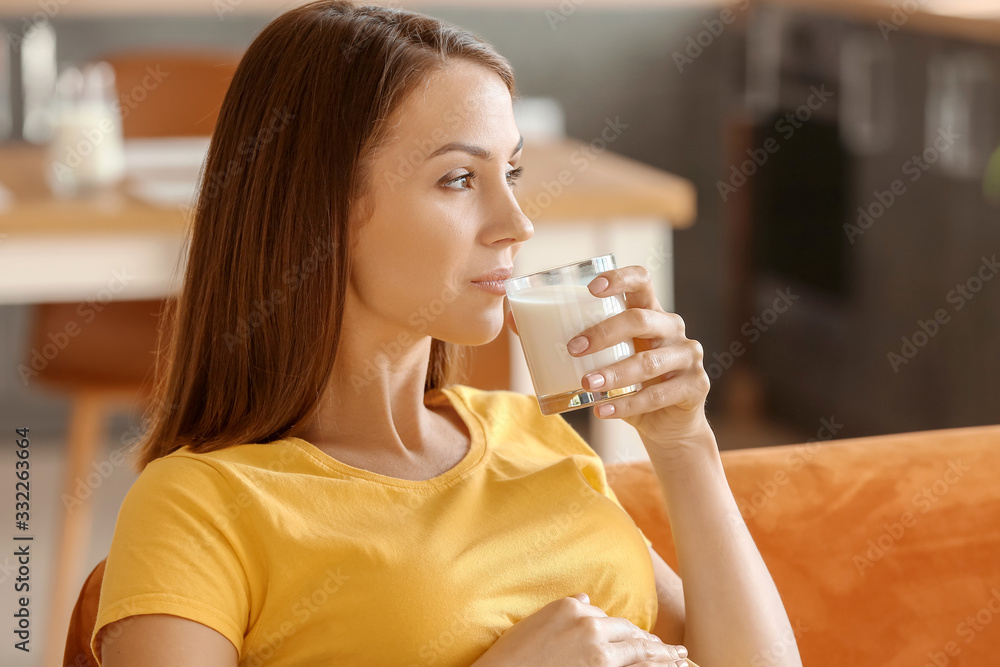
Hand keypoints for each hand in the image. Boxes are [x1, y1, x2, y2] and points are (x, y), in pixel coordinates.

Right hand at [474, 593, 688, 666]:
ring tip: (680, 658)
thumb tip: (585, 600)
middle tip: (671, 649)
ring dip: (662, 653)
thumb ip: (564, 610)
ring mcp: (596, 646)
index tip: (639, 636)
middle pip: (625, 629)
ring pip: (636, 646)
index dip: (622, 630)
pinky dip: (656, 664)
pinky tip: (670, 665)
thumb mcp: (536, 623)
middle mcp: (586, 621)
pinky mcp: (600, 666)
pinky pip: (635, 664)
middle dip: (648, 639)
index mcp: (569, 607)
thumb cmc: (513, 656)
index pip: (603, 616)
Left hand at [506, 265, 711, 449]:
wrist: (667, 423)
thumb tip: (513, 320)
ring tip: (585, 384)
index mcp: (650, 311)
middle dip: (604, 332)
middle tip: (573, 347)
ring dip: (614, 372)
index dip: (619, 278)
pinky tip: (602, 409)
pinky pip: (658, 394)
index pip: (642, 280)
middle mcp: (672, 328)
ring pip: (649, 361)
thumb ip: (568, 338)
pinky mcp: (694, 386)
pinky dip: (627, 403)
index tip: (592, 288)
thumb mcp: (603, 358)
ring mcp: (687, 356)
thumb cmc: (628, 381)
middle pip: (641, 318)